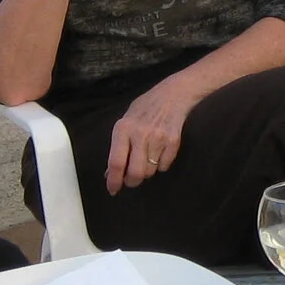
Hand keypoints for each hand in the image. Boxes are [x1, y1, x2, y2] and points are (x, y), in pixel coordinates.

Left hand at [104, 74, 205, 194]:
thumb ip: (118, 146)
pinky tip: (158, 152)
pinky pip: (164, 166)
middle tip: (131, 180)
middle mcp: (140, 134)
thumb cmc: (144, 109)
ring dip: (146, 172)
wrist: (173, 95)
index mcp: (123, 129)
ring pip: (150, 171)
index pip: (116, 162)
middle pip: (135, 172)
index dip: (113, 180)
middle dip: (132, 181)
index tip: (112, 190)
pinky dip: (160, 165)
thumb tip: (111, 172)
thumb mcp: (126, 122)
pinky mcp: (173, 142)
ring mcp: (159, 138)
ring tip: (145, 160)